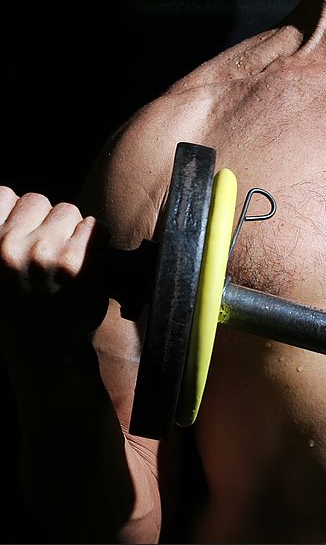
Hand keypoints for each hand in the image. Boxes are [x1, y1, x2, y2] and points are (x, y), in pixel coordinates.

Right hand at [0, 187, 108, 355]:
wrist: (44, 349)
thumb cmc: (21, 308)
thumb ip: (5, 238)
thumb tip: (15, 202)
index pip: (4, 195)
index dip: (21, 210)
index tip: (29, 227)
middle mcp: (11, 246)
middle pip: (39, 200)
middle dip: (49, 219)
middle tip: (53, 246)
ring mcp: (44, 253)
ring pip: (69, 211)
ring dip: (74, 229)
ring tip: (70, 256)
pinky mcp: (76, 263)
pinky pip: (95, 228)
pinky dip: (97, 239)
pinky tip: (90, 259)